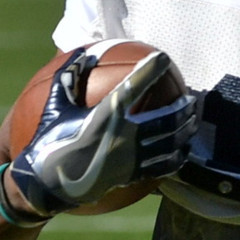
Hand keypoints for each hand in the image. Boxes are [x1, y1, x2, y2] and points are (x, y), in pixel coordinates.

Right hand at [4, 48, 199, 219]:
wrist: (46, 185)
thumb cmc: (48, 141)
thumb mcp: (54, 106)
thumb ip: (67, 78)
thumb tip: (80, 54)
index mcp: (105, 116)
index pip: (133, 87)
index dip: (151, 70)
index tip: (164, 59)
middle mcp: (122, 137)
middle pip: (165, 120)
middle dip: (183, 108)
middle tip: (191, 99)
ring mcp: (130, 159)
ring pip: (169, 143)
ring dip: (185, 131)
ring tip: (193, 122)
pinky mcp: (131, 177)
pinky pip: (162, 167)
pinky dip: (177, 157)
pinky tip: (182, 152)